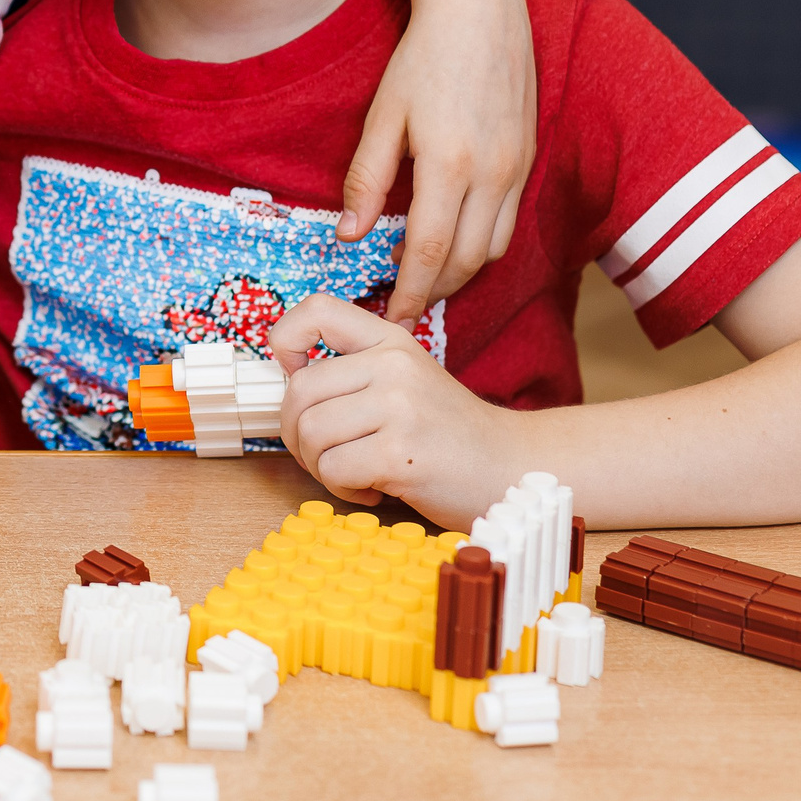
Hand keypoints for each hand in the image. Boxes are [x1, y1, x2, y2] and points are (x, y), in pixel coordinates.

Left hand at [270, 295, 520, 527]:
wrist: (514, 469)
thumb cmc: (450, 435)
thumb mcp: (408, 381)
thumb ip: (357, 373)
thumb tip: (289, 382)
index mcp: (391, 341)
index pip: (317, 310)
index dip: (286, 339)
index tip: (293, 373)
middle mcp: (394, 365)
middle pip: (300, 391)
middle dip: (297, 434)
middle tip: (325, 454)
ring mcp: (398, 406)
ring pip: (311, 434)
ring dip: (321, 466)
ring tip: (355, 473)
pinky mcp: (399, 452)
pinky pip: (333, 470)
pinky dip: (343, 490)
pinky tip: (374, 489)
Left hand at [341, 0, 533, 323]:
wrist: (482, 10)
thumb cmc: (424, 57)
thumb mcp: (383, 116)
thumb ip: (367, 179)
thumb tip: (349, 235)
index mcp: (449, 165)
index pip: (427, 253)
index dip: (409, 293)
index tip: (392, 316)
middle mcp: (492, 174)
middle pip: (465, 261)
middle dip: (433, 291)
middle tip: (403, 304)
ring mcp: (517, 168)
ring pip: (494, 248)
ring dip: (460, 271)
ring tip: (423, 275)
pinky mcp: (529, 158)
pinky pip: (509, 222)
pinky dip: (482, 244)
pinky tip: (453, 238)